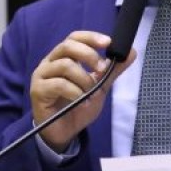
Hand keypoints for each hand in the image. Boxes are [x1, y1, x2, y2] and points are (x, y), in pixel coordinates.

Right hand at [30, 30, 135, 151]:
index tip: (108, 42)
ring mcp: (41, 75)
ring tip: (90, 93)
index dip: (90, 37)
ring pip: (65, 65)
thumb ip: (112, 70)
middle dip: (88, 54)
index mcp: (63, 57)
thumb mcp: (100, 87)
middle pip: (67, 46)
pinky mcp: (38, 90)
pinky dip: (74, 92)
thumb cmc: (78, 106)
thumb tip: (131, 52)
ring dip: (83, 79)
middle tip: (101, 69)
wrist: (65, 132)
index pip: (74, 38)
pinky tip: (80, 101)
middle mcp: (50, 62)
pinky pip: (58, 84)